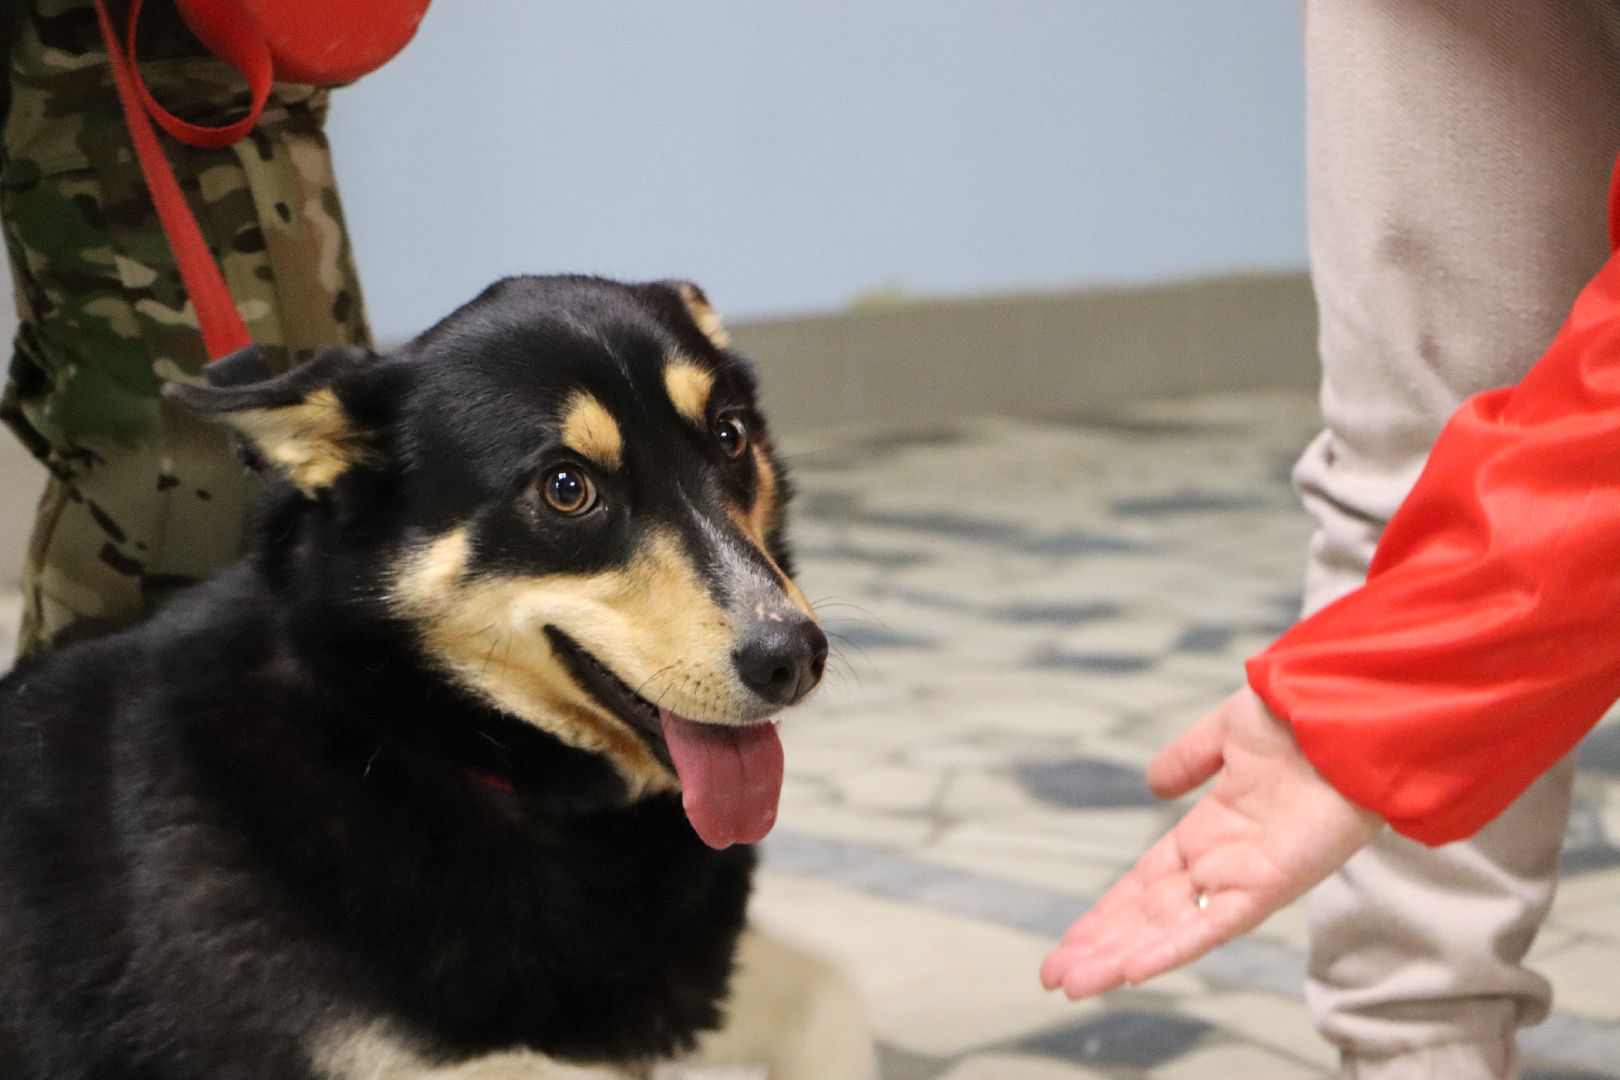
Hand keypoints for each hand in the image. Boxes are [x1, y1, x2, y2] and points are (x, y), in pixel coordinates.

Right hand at [1040, 688, 1381, 998]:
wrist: (1348, 710)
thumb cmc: (1299, 715)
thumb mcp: (1227, 732)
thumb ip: (1189, 758)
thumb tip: (1151, 785)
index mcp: (1212, 830)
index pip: (1147, 883)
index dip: (1108, 911)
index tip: (1070, 938)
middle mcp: (1224, 862)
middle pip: (1149, 915)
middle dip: (1101, 945)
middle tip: (1054, 976)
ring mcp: (1246, 877)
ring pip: (1171, 929)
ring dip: (1120, 956)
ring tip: (1073, 984)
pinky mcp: (1272, 884)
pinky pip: (1214, 925)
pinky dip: (1172, 947)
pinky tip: (1132, 969)